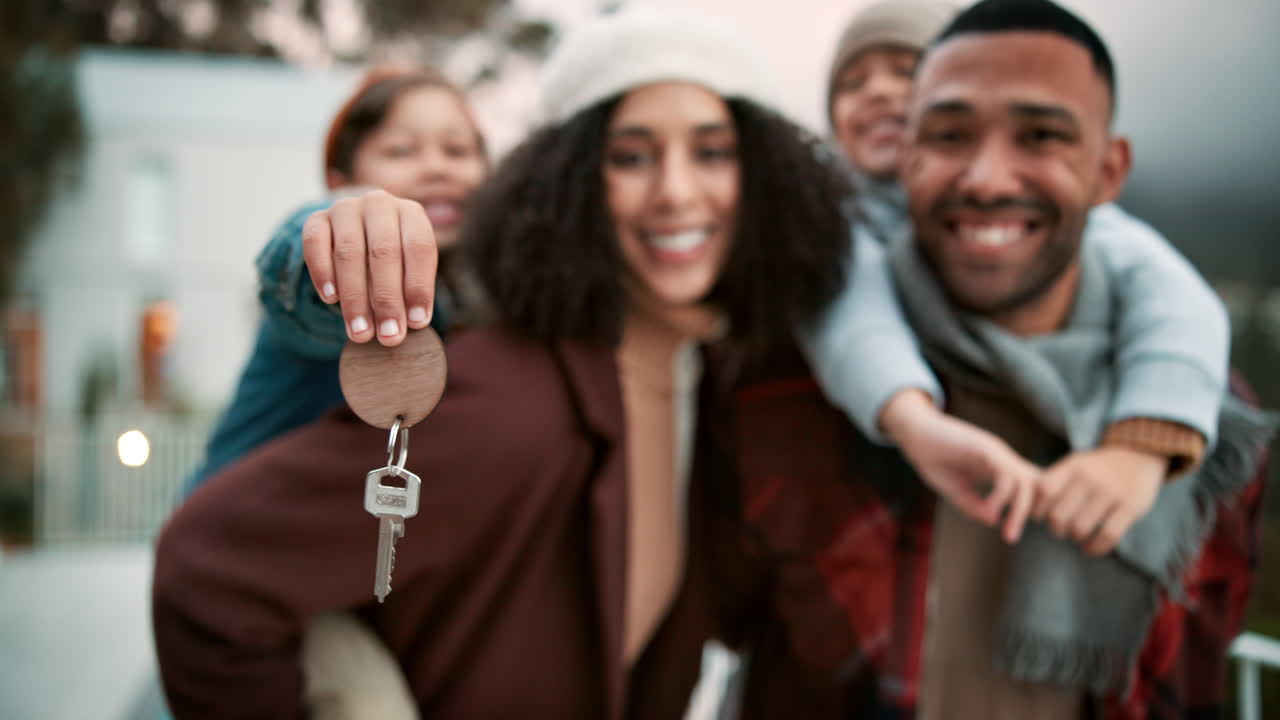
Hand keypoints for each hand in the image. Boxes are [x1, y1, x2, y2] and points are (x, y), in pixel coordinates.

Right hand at [301, 189, 437, 345]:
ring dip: (355, 297)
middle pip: (384, 251)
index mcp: (412, 213)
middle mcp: (380, 203)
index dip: (418, 287)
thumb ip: (410, 294)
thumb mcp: (408, 271)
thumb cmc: (392, 261)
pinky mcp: (316, 218)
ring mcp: (345, 208)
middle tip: (388, 336)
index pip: (419, 248)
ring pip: (349, 251)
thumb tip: (409, 325)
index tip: (416, 323)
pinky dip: (323, 273)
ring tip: (360, 332)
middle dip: (387, 299)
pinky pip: (316, 244)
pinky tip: (331, 300)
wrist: (357, 233)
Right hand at [881, 390, 1039, 542]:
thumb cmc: (933, 458)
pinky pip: (1006, 474)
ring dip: (1019, 509)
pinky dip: (1001, 496)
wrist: (913, 433)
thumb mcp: (955, 489)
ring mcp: (996, 452)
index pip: (1030, 486)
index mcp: (998, 467)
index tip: (1012, 530)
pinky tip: (988, 510)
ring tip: (1006, 530)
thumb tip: (994, 521)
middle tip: (1011, 537)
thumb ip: (974, 504)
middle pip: (1036, 485)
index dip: (1029, 508)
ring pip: (1025, 481)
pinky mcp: (985, 448)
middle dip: (1028, 513)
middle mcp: (1003, 458)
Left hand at [1033, 447, 1164, 555]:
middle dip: (1055, 529)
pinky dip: (1095, 548)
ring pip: (1080, 528)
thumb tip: (1028, 509)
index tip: (1041, 516)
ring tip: (1076, 536)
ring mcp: (1111, 493)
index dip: (1038, 509)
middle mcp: (1090, 478)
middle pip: (1058, 515)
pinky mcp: (1130, 507)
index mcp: (1073, 466)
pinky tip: (1089, 549)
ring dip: (1074, 538)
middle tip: (1059, 530)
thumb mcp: (1076, 464)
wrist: (1139, 454)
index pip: (1043, 491)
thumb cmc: (1098, 467)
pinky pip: (1108, 535)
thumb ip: (1055, 481)